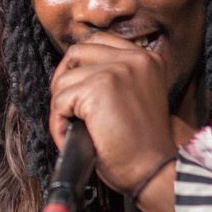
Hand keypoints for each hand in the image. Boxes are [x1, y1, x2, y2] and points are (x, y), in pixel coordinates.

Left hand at [49, 34, 177, 193]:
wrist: (153, 170)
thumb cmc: (142, 146)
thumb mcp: (135, 98)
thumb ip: (115, 78)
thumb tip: (73, 73)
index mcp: (146, 58)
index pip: (96, 42)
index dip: (78, 66)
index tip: (77, 92)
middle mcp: (134, 58)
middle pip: (75, 53)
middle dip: (64, 82)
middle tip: (69, 110)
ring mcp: (116, 71)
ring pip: (63, 81)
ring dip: (61, 110)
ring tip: (77, 131)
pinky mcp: (97, 90)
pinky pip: (59, 103)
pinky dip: (58, 125)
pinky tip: (75, 138)